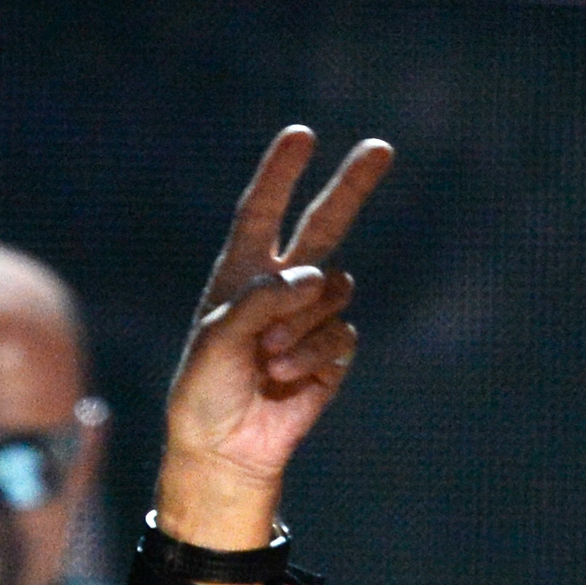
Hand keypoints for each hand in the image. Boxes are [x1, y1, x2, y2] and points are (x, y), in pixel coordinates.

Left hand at [155, 126, 392, 549]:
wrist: (224, 448)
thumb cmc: (206, 390)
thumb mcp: (217, 339)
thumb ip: (261, 298)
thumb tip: (316, 275)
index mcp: (240, 274)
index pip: (262, 212)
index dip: (280, 174)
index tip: (300, 134)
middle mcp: (280, 288)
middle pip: (324, 224)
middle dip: (351, 187)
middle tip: (380, 148)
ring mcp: (309, 318)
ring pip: (334, 291)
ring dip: (302, 326)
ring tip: (267, 360)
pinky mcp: (331, 351)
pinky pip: (341, 335)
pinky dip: (312, 357)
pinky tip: (285, 380)